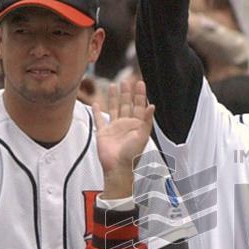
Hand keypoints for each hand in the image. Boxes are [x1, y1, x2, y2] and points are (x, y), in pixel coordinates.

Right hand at [94, 80, 155, 196]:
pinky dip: (97, 111)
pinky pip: (100, 119)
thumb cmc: (132, 155)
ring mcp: (114, 128)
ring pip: (114, 108)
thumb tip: (152, 106)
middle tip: (126, 81)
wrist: (118, 167)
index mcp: (137, 125)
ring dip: (114, 98)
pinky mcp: (104, 132)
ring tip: (113, 86)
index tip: (140, 83)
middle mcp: (126, 124)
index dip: (140, 95)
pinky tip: (96, 103)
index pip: (139, 106)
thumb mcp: (143, 136)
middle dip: (127, 93)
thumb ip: (147, 121)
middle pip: (126, 104)